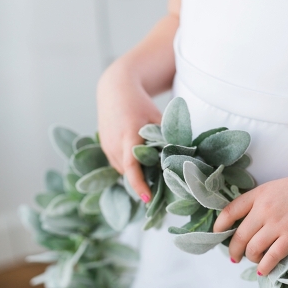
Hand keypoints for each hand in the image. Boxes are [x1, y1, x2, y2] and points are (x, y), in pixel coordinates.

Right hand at [97, 66, 162, 201]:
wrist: (114, 89)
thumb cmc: (139, 103)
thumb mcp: (156, 117)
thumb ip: (166, 136)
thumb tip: (183, 156)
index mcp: (128, 136)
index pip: (132, 166)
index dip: (139, 184)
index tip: (147, 198)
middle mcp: (114, 144)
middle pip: (128, 172)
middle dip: (142, 181)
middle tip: (161, 189)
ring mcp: (106, 146)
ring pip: (121, 169)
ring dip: (134, 174)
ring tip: (151, 175)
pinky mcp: (104, 146)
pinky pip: (117, 163)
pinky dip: (128, 167)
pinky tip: (140, 163)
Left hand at [214, 150, 287, 275]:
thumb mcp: (276, 188)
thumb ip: (261, 203)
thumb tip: (250, 224)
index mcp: (258, 194)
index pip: (229, 212)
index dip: (219, 226)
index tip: (217, 235)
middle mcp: (263, 209)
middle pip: (238, 235)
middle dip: (233, 250)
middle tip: (234, 257)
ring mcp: (277, 223)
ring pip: (253, 248)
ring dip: (251, 258)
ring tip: (254, 261)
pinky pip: (272, 256)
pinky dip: (265, 266)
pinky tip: (264, 271)